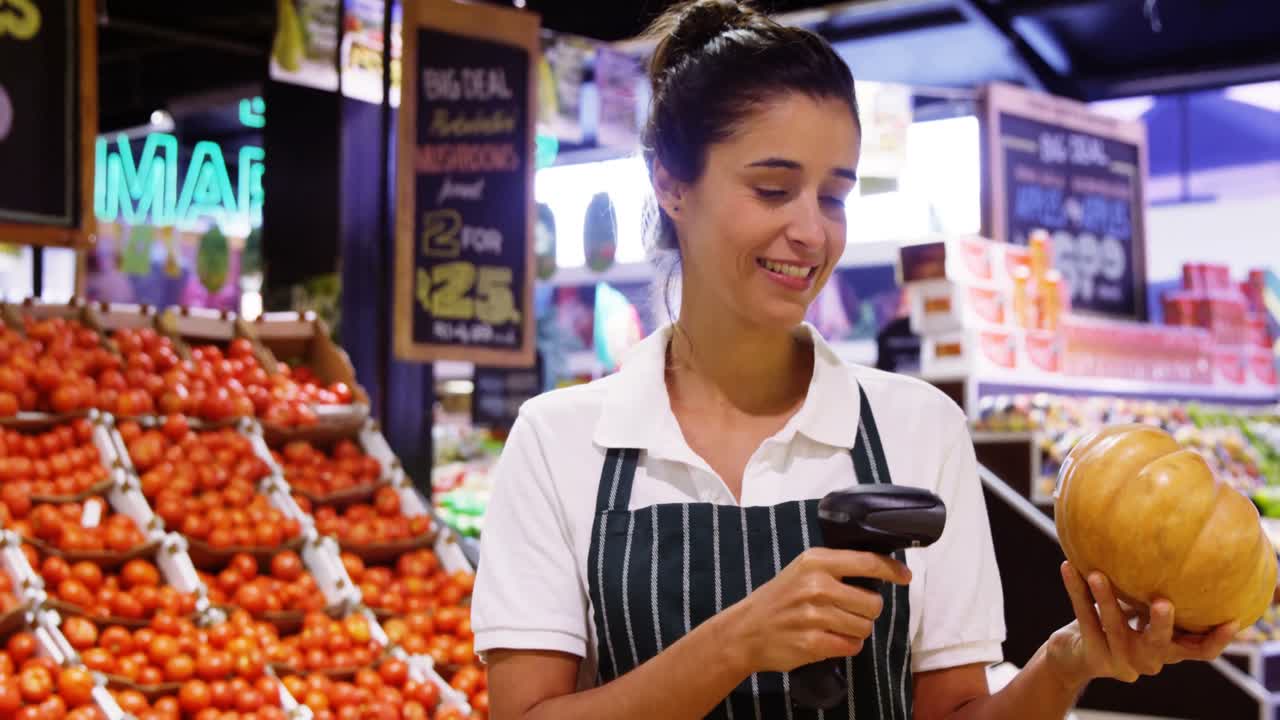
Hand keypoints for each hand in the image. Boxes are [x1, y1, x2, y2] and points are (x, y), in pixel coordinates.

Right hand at [721, 547, 910, 674]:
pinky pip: (851, 646)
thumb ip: (836, 567)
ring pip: (865, 627)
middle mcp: (816, 585)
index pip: (868, 562)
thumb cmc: (779, 598)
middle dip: (867, 611)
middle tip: (849, 611)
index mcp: (816, 561)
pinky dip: (846, 646)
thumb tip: (880, 570)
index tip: (904, 576)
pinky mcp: (812, 642)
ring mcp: (814, 615)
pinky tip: (829, 639)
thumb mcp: (802, 570)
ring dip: (856, 630)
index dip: (893, 570)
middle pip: (873, 603)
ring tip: (836, 626)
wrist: (745, 630)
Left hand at [1045, 561, 1237, 688]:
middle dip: (1162, 624)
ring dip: (1105, 598)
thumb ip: (1157, 593)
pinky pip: (1084, 618)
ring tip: (1096, 574)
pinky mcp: (1094, 657)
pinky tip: (1068, 567)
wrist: (1074, 655)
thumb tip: (1174, 546)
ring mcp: (1121, 662)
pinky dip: (1076, 591)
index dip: (1216, 640)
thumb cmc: (1115, 625)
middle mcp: (1148, 660)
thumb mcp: (1139, 612)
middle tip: (1163, 602)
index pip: (1199, 651)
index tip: (1232, 621)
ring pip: (1115, 628)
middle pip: (1160, 645)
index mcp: (1166, 649)